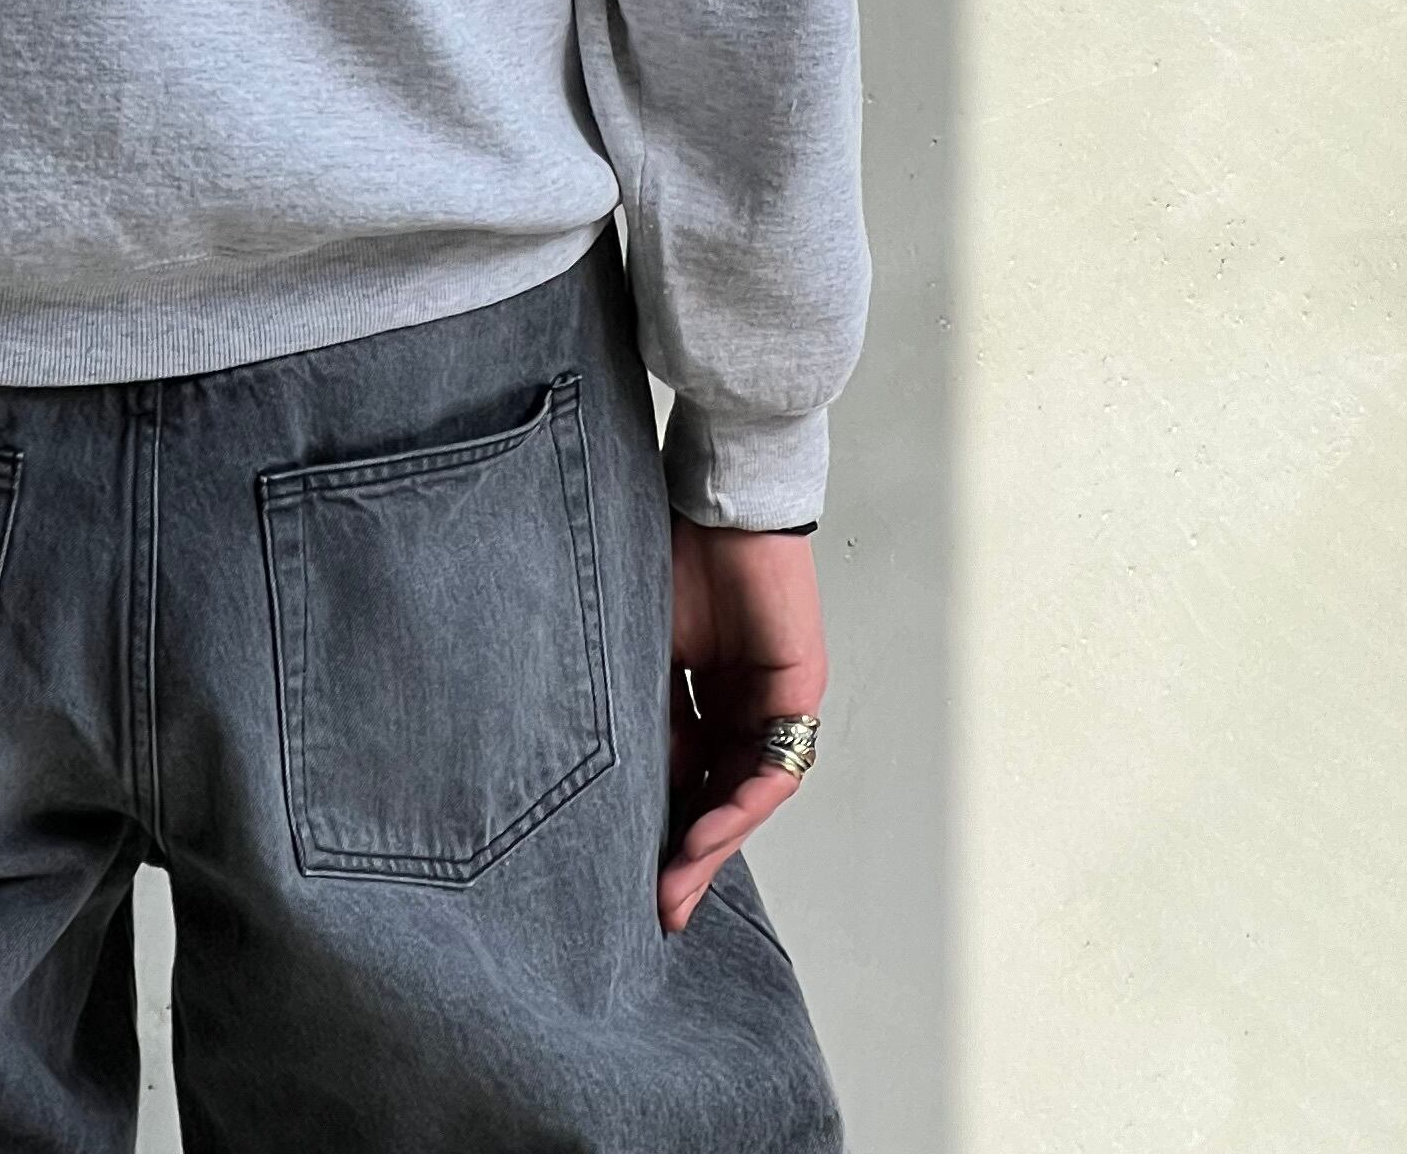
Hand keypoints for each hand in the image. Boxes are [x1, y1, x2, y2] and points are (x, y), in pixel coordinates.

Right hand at [661, 520, 825, 934]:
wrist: (722, 498)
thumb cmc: (677, 552)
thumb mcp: (644, 644)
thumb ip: (641, 705)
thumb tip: (607, 771)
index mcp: (704, 692)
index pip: (686, 775)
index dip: (661, 825)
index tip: (629, 876)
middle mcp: (742, 706)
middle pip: (719, 796)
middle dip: (689, 856)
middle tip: (659, 906)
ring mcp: (775, 704)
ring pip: (746, 796)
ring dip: (711, 843)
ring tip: (674, 882)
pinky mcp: (800, 696)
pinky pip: (773, 769)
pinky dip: (739, 806)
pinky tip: (706, 833)